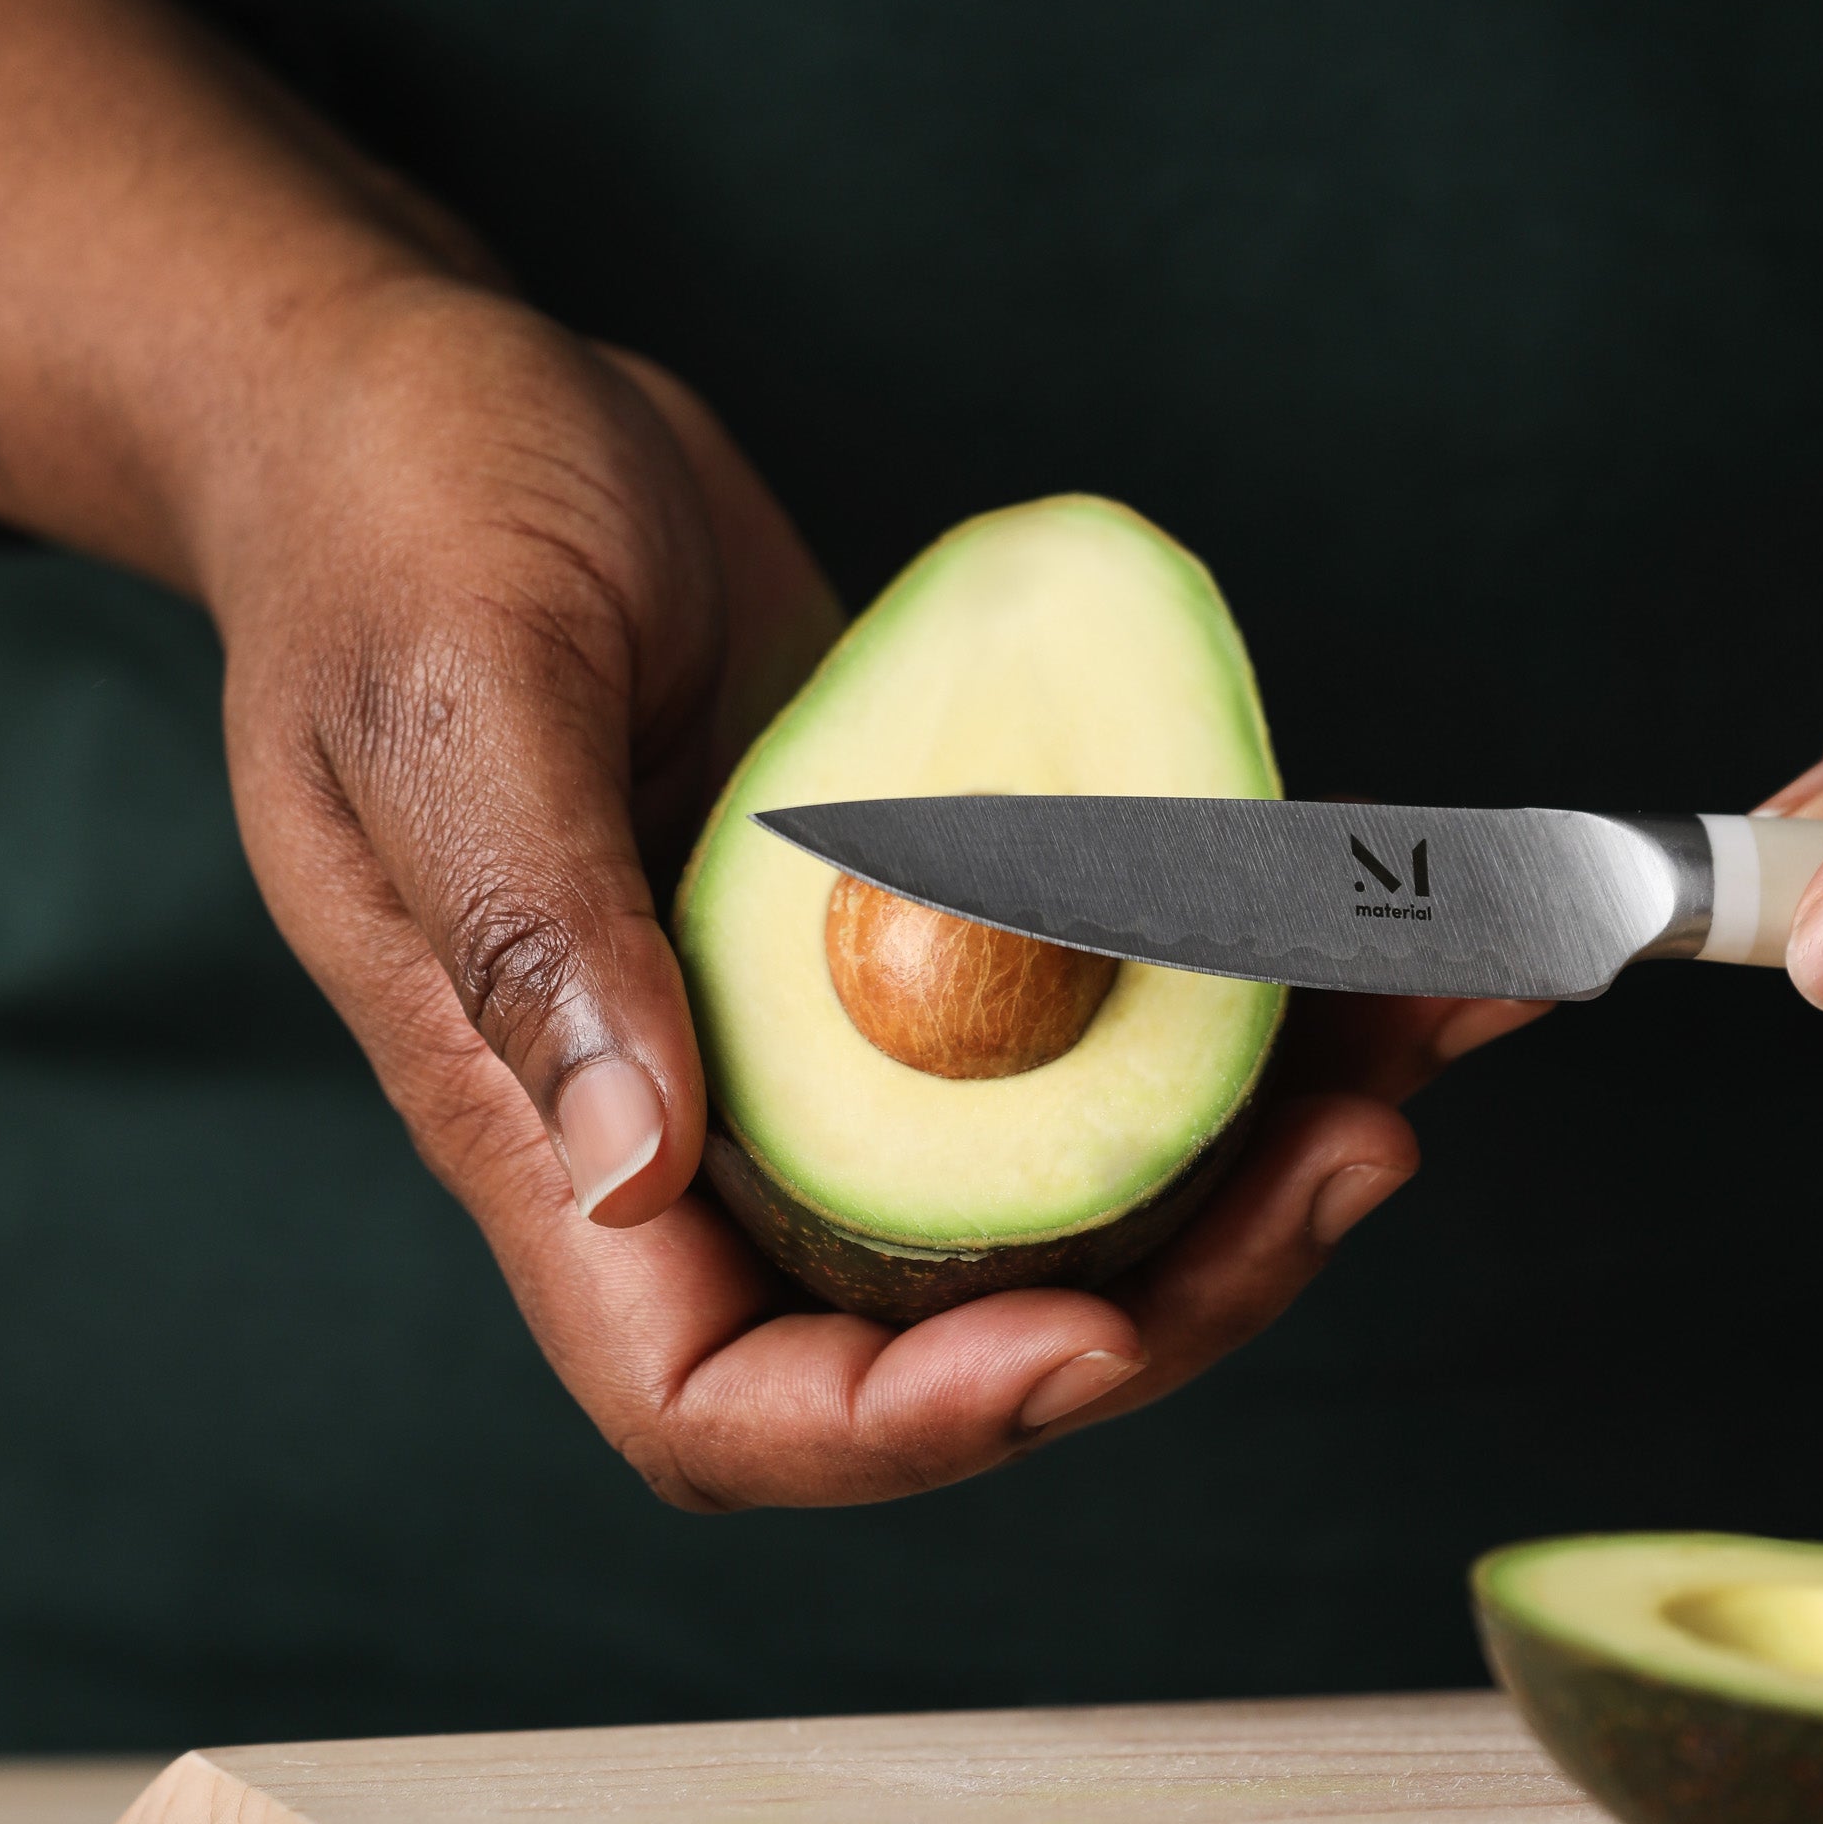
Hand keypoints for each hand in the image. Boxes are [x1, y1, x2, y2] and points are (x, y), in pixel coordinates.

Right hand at [216, 301, 1537, 1497]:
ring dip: (1257, 1140)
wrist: (448, 400)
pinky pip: (1089, 980)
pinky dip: (1249, 967)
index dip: (908, 1424)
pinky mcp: (921, 891)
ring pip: (1055, 1167)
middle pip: (950, 1318)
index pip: (721, 1391)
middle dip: (1174, 1285)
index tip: (1091, 1338)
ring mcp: (827, 1005)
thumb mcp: (448, 700)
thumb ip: (531, 933)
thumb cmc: (393, 523)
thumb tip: (637, 1166)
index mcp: (549, 1114)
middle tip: (1355, 1152)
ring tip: (1429, 1035)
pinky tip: (1390, 913)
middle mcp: (710, 1100)